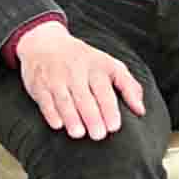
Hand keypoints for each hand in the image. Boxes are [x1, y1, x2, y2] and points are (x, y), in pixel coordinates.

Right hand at [11, 18, 150, 140]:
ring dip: (71, 117)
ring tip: (78, 134)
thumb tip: (140, 111)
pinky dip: (50, 112)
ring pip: (63, 99)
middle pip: (83, 97)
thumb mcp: (110, 65)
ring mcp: (55, 76)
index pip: (103, 91)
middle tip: (98, 135)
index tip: (114, 127)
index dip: (109, 109)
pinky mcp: (38, 83)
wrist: (45, 42)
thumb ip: (128, 86)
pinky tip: (58, 124)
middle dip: (91, 116)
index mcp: (96, 67)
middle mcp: (74, 71)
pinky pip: (44, 99)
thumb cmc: (84, 60)